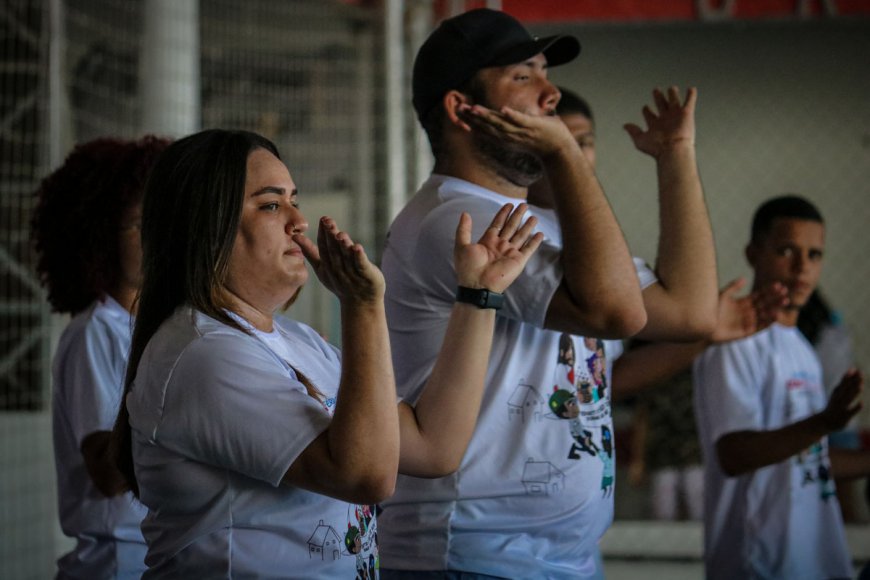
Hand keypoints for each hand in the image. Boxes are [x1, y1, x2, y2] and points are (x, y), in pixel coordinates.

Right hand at [294, 217, 384, 302]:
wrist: (361, 303)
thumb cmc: (341, 282)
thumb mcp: (323, 269)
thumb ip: (311, 253)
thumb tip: (296, 237)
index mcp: (326, 267)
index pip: (323, 248)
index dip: (323, 234)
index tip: (322, 220)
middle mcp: (337, 270)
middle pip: (334, 251)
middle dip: (331, 235)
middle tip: (328, 221)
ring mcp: (352, 274)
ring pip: (346, 257)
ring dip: (343, 245)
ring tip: (341, 234)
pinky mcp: (366, 276)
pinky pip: (361, 265)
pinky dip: (359, 256)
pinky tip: (357, 247)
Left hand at [454, 203, 543, 293]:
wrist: (477, 285)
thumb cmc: (468, 267)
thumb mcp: (461, 245)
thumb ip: (464, 229)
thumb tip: (465, 213)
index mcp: (487, 241)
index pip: (497, 224)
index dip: (503, 214)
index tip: (509, 204)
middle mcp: (500, 246)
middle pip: (511, 227)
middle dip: (517, 215)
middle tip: (524, 205)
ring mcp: (510, 253)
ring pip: (521, 236)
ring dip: (527, 226)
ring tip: (534, 216)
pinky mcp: (518, 261)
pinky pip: (528, 249)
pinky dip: (535, 242)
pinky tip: (540, 234)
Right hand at [459, 104, 576, 158]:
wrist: (559, 150)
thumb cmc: (540, 139)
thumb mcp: (520, 132)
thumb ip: (509, 123)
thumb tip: (500, 114)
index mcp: (506, 136)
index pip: (485, 128)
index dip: (472, 120)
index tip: (459, 112)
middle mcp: (510, 135)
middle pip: (488, 125)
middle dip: (473, 117)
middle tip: (460, 108)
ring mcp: (521, 131)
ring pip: (500, 123)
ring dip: (487, 116)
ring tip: (475, 108)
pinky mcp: (533, 126)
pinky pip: (520, 120)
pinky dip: (512, 115)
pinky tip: (502, 109)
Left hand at [624, 86, 696, 158]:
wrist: (673, 150)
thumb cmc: (657, 148)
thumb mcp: (640, 140)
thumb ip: (633, 131)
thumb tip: (625, 125)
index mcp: (655, 125)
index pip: (649, 115)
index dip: (646, 110)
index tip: (645, 107)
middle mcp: (666, 120)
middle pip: (661, 105)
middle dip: (658, 98)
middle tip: (656, 90)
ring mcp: (676, 116)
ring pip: (674, 101)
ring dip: (673, 94)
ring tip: (671, 88)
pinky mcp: (687, 114)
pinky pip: (690, 101)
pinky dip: (691, 95)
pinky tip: (691, 89)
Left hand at [711, 278, 787, 342]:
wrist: (704, 325)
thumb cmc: (711, 310)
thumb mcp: (723, 296)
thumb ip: (733, 287)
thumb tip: (744, 278)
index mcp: (744, 302)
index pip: (760, 295)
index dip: (769, 290)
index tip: (778, 285)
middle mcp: (749, 311)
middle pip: (765, 304)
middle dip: (775, 298)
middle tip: (785, 293)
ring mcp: (749, 321)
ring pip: (765, 314)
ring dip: (775, 308)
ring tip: (784, 302)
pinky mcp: (747, 331)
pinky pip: (760, 327)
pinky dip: (768, 322)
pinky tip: (776, 316)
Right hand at [820, 369, 863, 431]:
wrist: (824, 422)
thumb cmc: (833, 406)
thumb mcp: (837, 393)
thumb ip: (845, 382)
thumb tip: (852, 370)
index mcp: (836, 394)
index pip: (843, 384)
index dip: (848, 376)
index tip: (854, 369)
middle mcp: (838, 399)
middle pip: (847, 389)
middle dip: (853, 382)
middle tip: (860, 374)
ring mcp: (841, 408)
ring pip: (848, 399)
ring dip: (854, 393)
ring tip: (860, 386)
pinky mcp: (845, 417)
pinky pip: (850, 412)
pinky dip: (855, 408)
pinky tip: (862, 403)